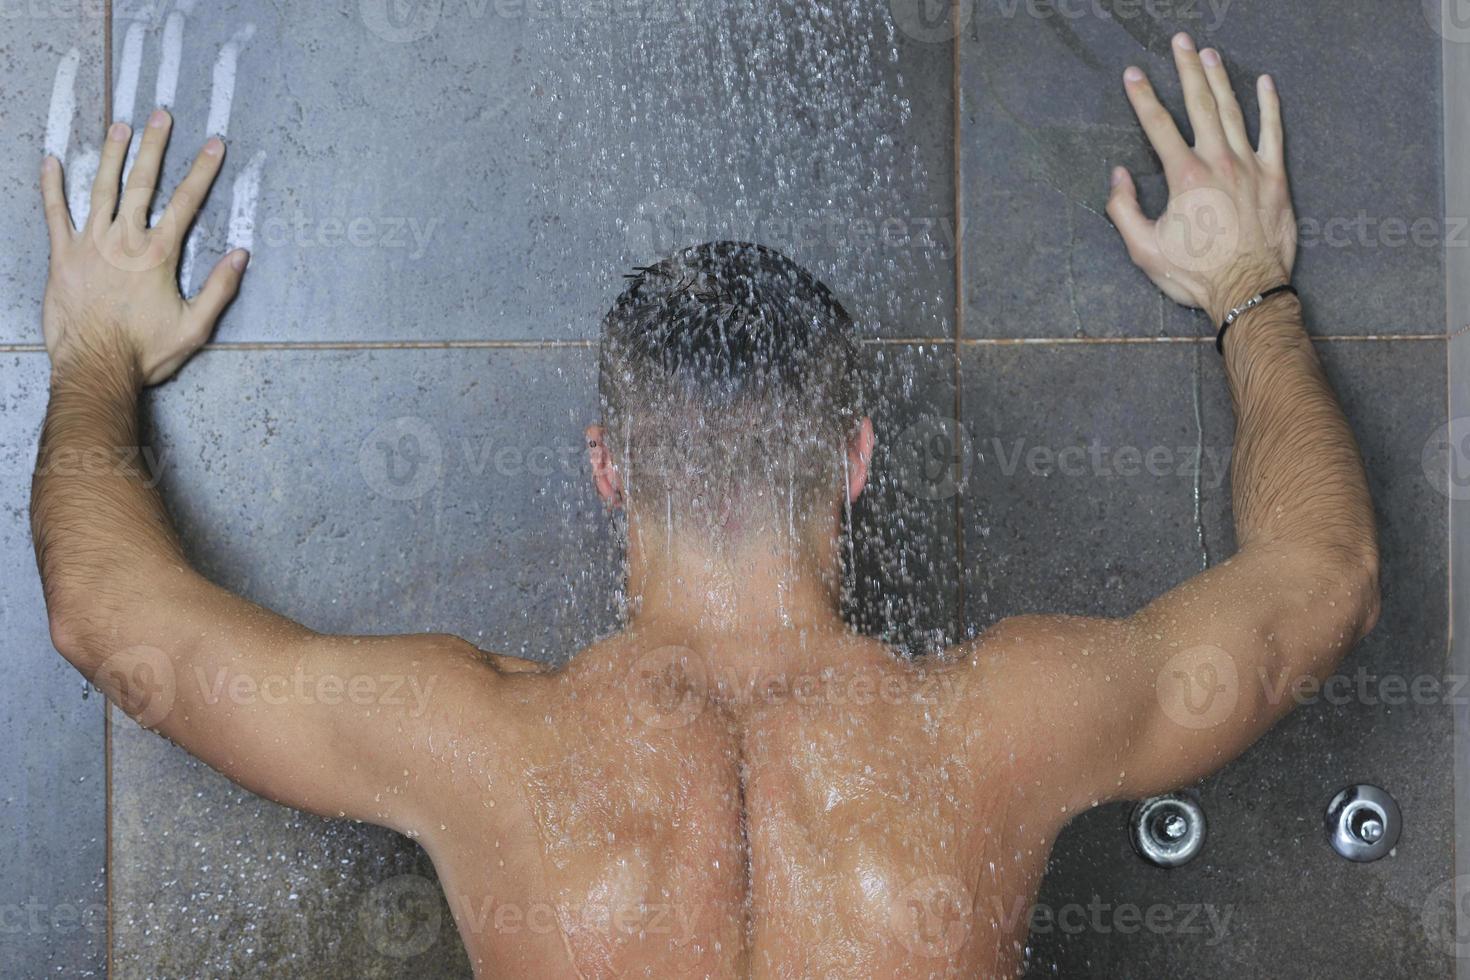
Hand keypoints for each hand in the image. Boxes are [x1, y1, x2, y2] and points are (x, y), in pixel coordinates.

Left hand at [40, 108, 247, 384]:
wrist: (94, 367)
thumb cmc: (144, 352)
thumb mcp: (195, 327)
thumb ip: (219, 289)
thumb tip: (240, 255)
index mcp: (157, 255)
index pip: (186, 203)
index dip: (202, 170)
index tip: (213, 144)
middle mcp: (123, 240)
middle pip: (140, 182)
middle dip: (153, 146)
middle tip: (160, 115)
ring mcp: (89, 244)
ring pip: (100, 188)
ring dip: (111, 154)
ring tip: (120, 126)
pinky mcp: (63, 256)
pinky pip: (55, 213)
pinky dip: (51, 186)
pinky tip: (51, 161)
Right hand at [1107, 34, 1295, 324]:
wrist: (1247, 289)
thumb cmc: (1194, 274)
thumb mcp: (1144, 249)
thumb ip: (1124, 209)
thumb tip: (1118, 177)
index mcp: (1184, 176)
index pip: (1158, 125)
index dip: (1142, 97)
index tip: (1132, 74)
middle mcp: (1218, 162)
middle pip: (1200, 104)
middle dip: (1187, 70)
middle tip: (1180, 43)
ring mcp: (1249, 166)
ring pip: (1233, 111)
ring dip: (1220, 79)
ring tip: (1209, 54)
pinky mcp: (1274, 177)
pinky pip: (1272, 132)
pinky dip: (1269, 105)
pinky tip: (1265, 83)